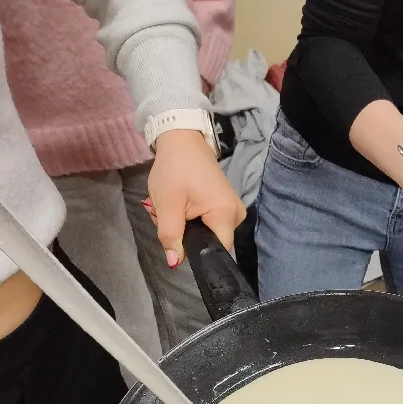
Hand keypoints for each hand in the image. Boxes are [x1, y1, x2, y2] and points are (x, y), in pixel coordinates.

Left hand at [147, 128, 245, 267]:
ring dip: (185, 227)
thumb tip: (175, 263)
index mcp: (226, 215)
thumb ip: (171, 235)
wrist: (182, 140)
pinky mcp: (226, 206)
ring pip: (207, 233)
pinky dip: (191, 219)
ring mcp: (233, 210)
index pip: (217, 250)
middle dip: (185, 236)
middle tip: (165, 219)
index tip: (178, 245)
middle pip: (210, 241)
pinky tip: (181, 206)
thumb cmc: (175, 169)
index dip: (197, 253)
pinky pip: (209, 223)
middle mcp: (237, 215)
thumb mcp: (167, 204)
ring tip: (172, 209)